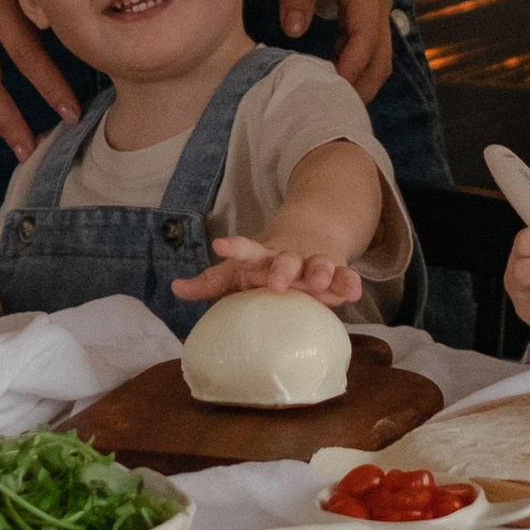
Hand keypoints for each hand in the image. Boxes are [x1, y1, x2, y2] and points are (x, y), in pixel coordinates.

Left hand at [179, 235, 363, 307]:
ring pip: (320, 265)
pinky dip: (350, 282)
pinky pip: (346, 277)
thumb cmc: (267, 265)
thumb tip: (175, 289)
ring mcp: (315, 263)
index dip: (233, 247)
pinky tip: (354, 291)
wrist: (312, 237)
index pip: (246, 250)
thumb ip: (211, 282)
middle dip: (283, 269)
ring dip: (321, 272)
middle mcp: (290, 257)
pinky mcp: (337, 273)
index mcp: (263, 256)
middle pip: (286, 260)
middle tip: (277, 281)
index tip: (219, 245)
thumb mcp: (239, 271)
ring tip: (320, 282)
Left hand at [278, 0, 393, 97]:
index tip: (326, 90)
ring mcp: (376, 2)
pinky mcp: (367, 3)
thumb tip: (294, 29)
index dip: (349, 69)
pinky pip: (368, 40)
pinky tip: (329, 71)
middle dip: (360, 87)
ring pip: (378, 52)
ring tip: (328, 97)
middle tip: (329, 111)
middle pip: (380, 56)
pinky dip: (355, 61)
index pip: (365, 40)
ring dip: (359, 77)